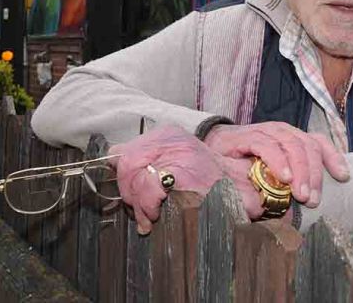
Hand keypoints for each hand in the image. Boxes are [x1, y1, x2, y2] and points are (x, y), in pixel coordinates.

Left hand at [109, 126, 263, 232]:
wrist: (240, 191)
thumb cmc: (206, 182)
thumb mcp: (175, 162)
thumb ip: (143, 159)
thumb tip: (111, 159)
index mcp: (167, 134)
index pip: (125, 152)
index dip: (124, 179)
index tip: (131, 195)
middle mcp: (171, 138)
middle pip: (127, 165)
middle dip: (129, 194)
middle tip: (141, 212)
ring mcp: (178, 153)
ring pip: (136, 179)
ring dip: (140, 206)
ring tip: (150, 217)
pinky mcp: (182, 170)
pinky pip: (150, 190)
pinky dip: (149, 207)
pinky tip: (158, 214)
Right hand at [204, 122, 348, 207]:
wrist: (215, 146)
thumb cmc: (246, 162)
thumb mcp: (271, 174)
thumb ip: (286, 187)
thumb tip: (298, 214)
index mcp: (294, 138)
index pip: (319, 142)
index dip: (334, 157)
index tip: (344, 177)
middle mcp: (284, 132)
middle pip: (308, 146)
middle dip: (315, 174)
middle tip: (313, 200)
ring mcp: (268, 131)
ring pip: (292, 145)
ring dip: (300, 171)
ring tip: (301, 195)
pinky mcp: (250, 136)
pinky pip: (268, 145)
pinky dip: (278, 162)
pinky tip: (283, 178)